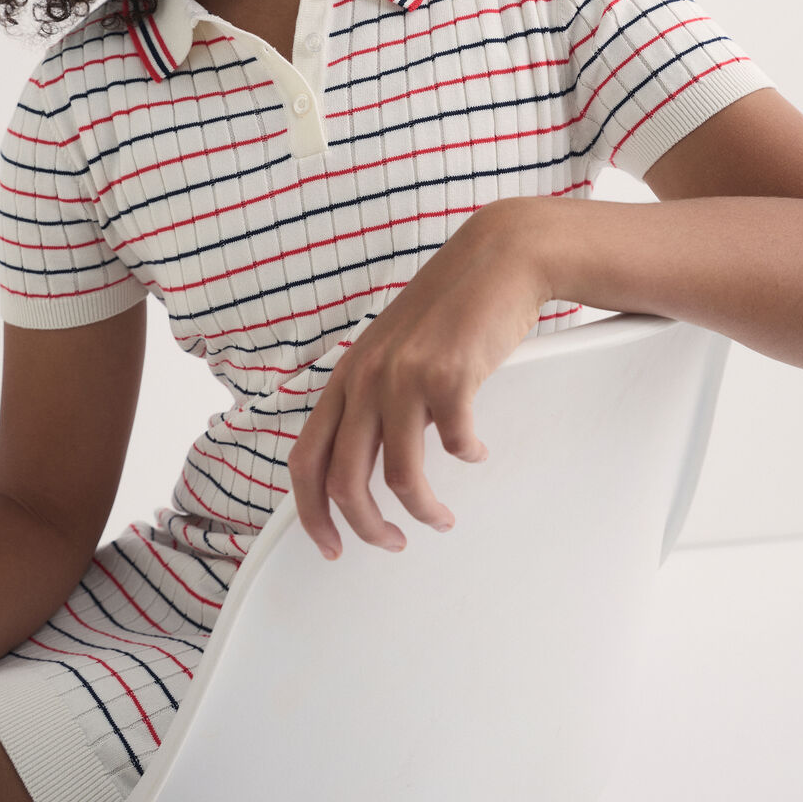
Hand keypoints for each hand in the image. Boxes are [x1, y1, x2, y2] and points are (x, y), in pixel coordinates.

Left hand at [286, 197, 551, 560]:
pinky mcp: (450, 375)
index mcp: (347, 375)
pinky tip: (476, 448)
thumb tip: (367, 459)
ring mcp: (406, 376)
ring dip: (424, 508)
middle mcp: (367, 377)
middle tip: (392, 542)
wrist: (497, 258)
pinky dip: (468, 456)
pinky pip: (456, 444)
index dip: (311, 513)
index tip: (332, 543)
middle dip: (367, 528)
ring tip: (440, 515)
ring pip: (400, 476)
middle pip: (345, 481)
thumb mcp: (392, 349)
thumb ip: (375, 397)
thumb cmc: (450, 305)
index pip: (306, 458)